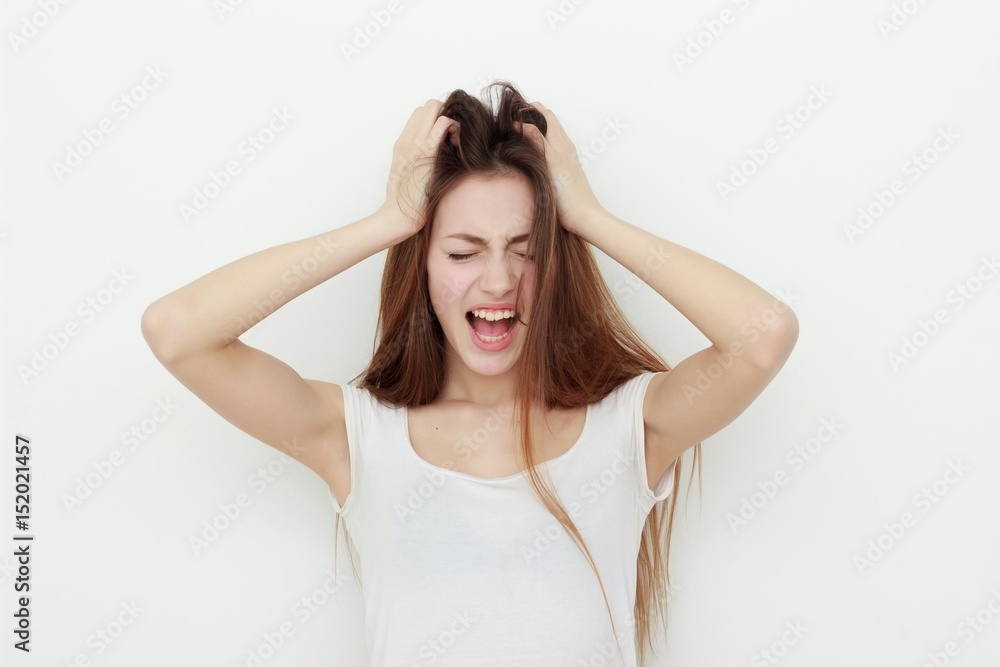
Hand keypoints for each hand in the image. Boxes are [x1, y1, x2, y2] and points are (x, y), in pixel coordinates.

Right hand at [380, 99, 459, 235]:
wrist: (398, 215)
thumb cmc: (405, 201)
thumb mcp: (408, 174)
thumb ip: (417, 160)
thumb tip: (435, 157)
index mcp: (401, 143)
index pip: (418, 114)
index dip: (435, 118)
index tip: (445, 135)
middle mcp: (406, 139)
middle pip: (427, 106)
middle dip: (445, 112)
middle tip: (452, 134)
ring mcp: (415, 142)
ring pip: (434, 107)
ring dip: (449, 117)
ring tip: (454, 139)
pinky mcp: (426, 151)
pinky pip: (443, 123)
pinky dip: (454, 126)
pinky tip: (456, 142)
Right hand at [513, 101, 603, 235]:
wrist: (583, 215)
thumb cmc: (567, 192)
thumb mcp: (548, 162)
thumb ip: (536, 141)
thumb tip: (520, 123)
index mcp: (561, 141)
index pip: (544, 113)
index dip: (528, 108)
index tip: (510, 111)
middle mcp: (565, 146)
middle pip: (548, 122)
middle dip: (531, 115)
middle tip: (511, 118)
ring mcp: (566, 157)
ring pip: (549, 134)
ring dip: (535, 128)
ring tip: (516, 132)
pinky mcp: (565, 169)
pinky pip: (550, 147)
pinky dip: (539, 142)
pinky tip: (529, 153)